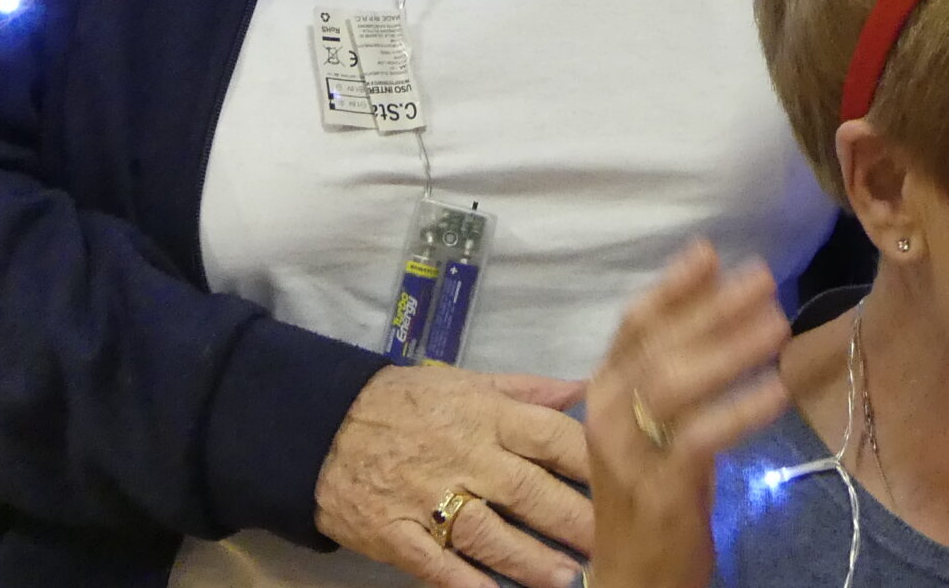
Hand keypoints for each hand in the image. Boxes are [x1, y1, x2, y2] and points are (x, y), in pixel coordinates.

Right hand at [314, 363, 593, 587]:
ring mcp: (427, 496)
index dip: (591, 463)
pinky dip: (467, 584)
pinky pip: (436, 564)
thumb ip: (527, 390)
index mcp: (484, 413)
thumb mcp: (466, 381)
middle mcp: (463, 454)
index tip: (626, 483)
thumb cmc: (406, 402)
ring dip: (531, 559)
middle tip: (610, 544)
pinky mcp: (397, 533)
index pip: (550, 436)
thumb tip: (584, 388)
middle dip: (573, 520)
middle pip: (528, 491)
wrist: (322, 426)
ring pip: (489, 532)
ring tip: (569, 579)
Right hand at [586, 242, 792, 587]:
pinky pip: (699, 440)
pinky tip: (777, 391)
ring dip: (729, 349)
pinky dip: (739, 411)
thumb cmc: (651, 497)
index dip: (673, 286)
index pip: (634, 325)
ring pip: (673, 385)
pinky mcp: (658, 493)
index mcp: (603, 392)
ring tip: (779, 324)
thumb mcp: (657, 428)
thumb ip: (677, 376)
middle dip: (713, 307)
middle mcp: (607, 416)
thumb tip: (722, 309)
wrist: (632, 581)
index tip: (710, 250)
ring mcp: (628, 456)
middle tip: (763, 277)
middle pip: (658, 346)